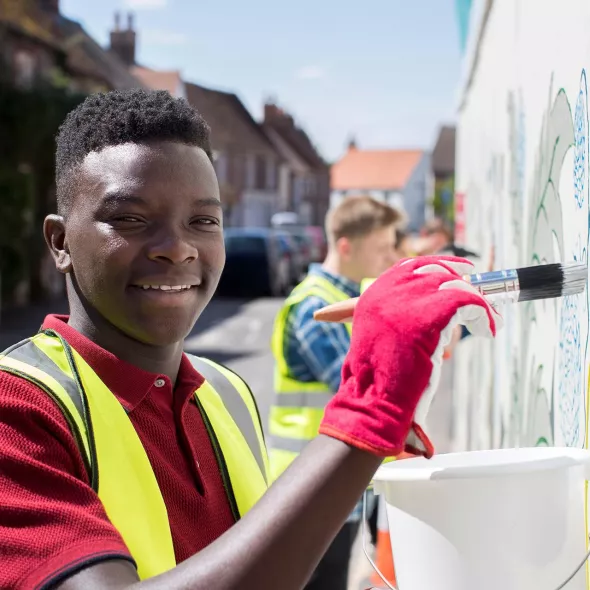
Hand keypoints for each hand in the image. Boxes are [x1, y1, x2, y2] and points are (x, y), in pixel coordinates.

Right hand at [314, 256, 501, 457]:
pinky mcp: (430, 315)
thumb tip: (428, 310)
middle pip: (435, 271)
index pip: (408, 267)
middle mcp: (388, 292)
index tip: (461, 271)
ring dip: (477, 302)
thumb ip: (396, 319)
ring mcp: (407, 302)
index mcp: (373, 296)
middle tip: (481, 300)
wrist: (374, 401)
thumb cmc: (380, 380)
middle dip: (462, 282)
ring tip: (489, 322)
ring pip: (455, 285)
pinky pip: (468, 302)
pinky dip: (484, 315)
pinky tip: (487, 331)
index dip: (438, 266)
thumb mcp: (380, 340)